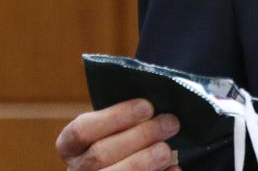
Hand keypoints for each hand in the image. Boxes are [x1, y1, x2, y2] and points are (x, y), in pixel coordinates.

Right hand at [56, 98, 180, 169]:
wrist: (123, 161)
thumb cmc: (123, 141)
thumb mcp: (116, 128)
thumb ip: (130, 118)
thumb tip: (154, 105)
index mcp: (71, 146)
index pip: (82, 130)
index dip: (116, 117)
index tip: (148, 106)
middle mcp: (77, 169)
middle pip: (100, 154)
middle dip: (140, 136)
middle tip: (171, 123)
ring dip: (144, 161)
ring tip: (167, 149)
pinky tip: (174, 168)